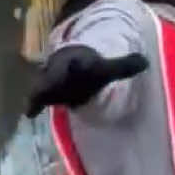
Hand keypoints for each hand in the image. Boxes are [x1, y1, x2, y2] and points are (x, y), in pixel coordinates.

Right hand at [25, 45, 147, 118]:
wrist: (69, 64)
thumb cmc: (89, 68)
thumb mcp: (107, 68)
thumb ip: (124, 67)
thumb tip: (145, 62)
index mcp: (77, 60)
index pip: (79, 63)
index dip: (80, 65)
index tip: (80, 65)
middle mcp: (60, 68)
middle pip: (57, 74)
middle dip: (56, 79)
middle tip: (52, 85)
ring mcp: (49, 79)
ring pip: (43, 84)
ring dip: (42, 92)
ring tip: (36, 101)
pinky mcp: (42, 91)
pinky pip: (36, 97)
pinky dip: (32, 104)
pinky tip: (29, 114)